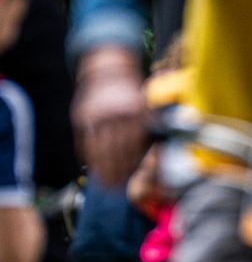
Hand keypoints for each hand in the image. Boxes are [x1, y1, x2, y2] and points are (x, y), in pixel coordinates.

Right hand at [73, 48, 150, 184]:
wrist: (109, 72)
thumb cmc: (133, 97)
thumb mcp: (146, 109)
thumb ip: (150, 131)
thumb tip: (158, 159)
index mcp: (137, 113)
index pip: (136, 146)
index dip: (134, 166)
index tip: (134, 181)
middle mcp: (117, 114)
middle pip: (117, 151)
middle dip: (118, 172)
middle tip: (118, 189)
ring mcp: (98, 115)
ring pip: (99, 148)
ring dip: (102, 169)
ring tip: (105, 185)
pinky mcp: (83, 116)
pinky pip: (85, 142)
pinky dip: (88, 157)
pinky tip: (91, 169)